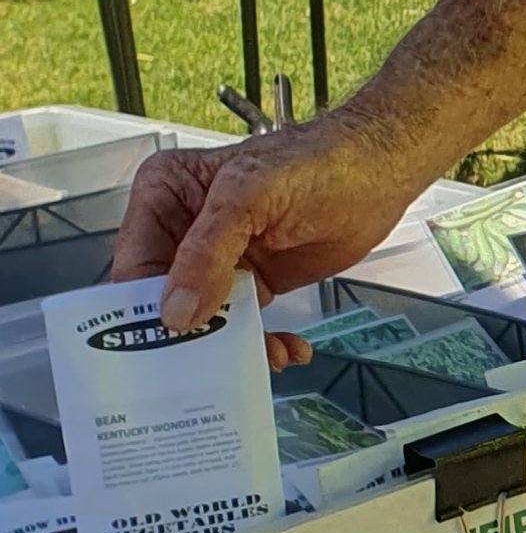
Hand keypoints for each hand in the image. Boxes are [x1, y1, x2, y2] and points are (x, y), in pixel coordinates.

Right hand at [113, 112, 424, 359]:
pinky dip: (261, 344)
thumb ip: (207, 252)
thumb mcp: (252, 195)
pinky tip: (287, 350)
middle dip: (189, 339)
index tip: (169, 347)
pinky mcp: (252, 282)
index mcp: (165, 195)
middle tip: (209, 371)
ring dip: (229, 349)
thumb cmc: (319, 160)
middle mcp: (182, 231)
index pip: (135, 266)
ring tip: (268, 356)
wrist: (382, 168)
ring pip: (202, 322)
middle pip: (162, 302)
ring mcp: (217, 261)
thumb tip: (174, 314)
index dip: (144, 311)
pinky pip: (240, 326)